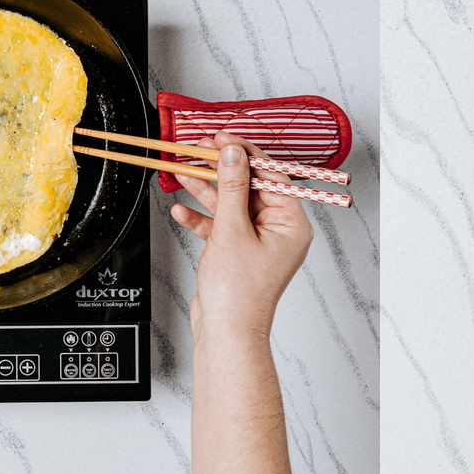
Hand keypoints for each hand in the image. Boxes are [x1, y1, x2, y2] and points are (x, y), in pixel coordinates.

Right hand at [171, 132, 313, 340]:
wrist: (225, 335)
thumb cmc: (238, 295)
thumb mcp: (232, 230)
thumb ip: (231, 187)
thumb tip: (234, 154)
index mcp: (291, 223)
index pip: (270, 175)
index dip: (245, 153)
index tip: (223, 138)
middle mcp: (278, 230)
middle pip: (248, 187)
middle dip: (221, 169)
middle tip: (199, 150)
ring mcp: (258, 241)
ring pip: (231, 204)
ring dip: (207, 189)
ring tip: (184, 171)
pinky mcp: (238, 252)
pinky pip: (221, 225)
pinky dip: (202, 217)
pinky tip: (182, 209)